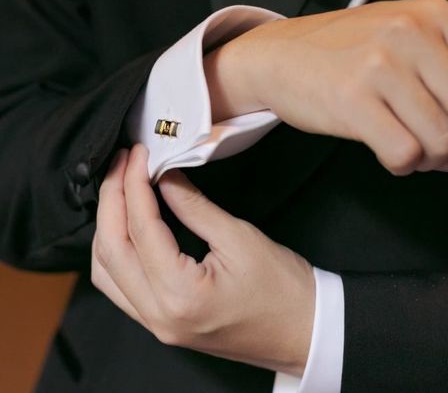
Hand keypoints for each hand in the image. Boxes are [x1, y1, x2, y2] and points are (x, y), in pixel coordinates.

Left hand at [91, 145, 314, 375]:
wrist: (302, 330)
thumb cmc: (282, 289)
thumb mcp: (240, 238)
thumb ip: (195, 207)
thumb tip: (165, 177)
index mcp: (181, 295)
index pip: (141, 229)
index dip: (135, 185)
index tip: (139, 155)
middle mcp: (159, 316)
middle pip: (112, 249)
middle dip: (112, 199)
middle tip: (123, 163)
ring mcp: (156, 324)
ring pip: (106, 271)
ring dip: (108, 225)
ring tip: (120, 188)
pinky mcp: (161, 323)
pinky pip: (120, 287)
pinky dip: (116, 250)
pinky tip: (126, 225)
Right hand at [205, 0, 447, 175]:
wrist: (280, 56)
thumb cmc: (350, 50)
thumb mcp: (415, 41)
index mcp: (437, 17)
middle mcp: (412, 35)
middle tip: (446, 152)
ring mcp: (379, 66)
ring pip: (445, 142)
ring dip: (436, 161)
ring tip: (415, 150)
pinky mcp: (350, 101)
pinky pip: (405, 154)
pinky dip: (404, 165)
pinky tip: (389, 152)